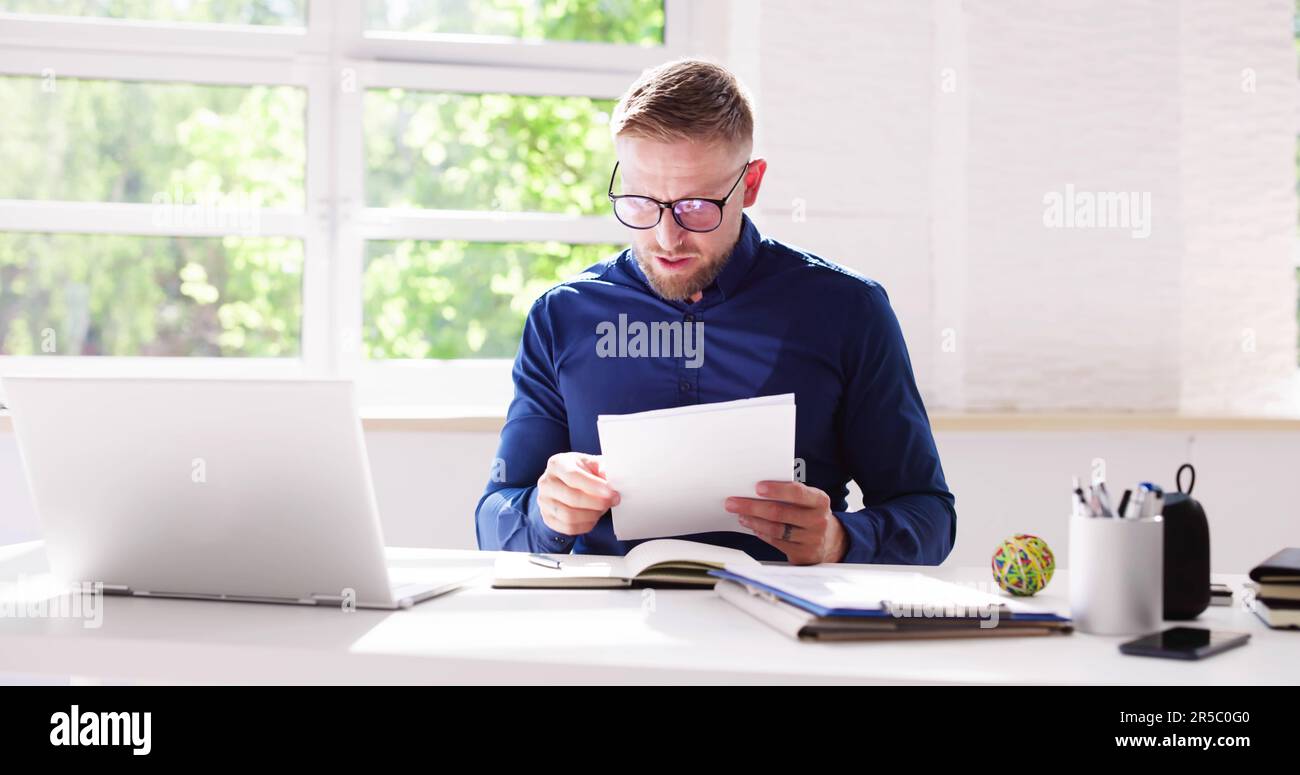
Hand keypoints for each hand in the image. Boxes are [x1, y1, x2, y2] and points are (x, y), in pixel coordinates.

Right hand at [537, 452, 619, 536]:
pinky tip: (593, 517)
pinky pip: (568, 528)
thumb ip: (602, 467)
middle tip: (612, 501)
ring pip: (570, 516)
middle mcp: (546, 483)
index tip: (611, 493)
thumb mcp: (591, 463)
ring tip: (602, 509)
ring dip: (592, 515)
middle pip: (572, 498)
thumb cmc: (580, 472)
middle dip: (597, 503)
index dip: (594, 486)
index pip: (573, 476)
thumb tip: (608, 475)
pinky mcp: (548, 519)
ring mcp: (544, 502)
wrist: (564, 485)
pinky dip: (585, 525)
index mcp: (557, 464)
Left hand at [725, 481, 846, 564]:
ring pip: (776, 529)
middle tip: (733, 503)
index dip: (776, 489)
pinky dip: (762, 534)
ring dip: (754, 521)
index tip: (757, 487)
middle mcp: (818, 520)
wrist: (830, 541)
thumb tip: (756, 490)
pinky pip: (777, 542)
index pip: (797, 492)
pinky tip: (753, 527)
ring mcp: (812, 539)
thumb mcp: (809, 501)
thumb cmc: (811, 514)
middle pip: (779, 512)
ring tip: (740, 515)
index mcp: (820, 500)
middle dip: (752, 506)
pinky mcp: (803, 554)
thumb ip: (790, 495)